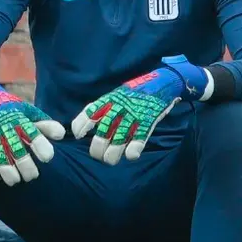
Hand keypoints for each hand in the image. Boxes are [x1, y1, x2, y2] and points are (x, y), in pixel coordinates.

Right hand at [0, 72, 65, 185]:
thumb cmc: (13, 110)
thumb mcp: (30, 112)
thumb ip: (45, 124)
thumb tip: (61, 134)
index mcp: (21, 120)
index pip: (33, 133)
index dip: (41, 146)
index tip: (47, 158)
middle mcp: (6, 128)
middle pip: (16, 150)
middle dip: (26, 166)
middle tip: (32, 175)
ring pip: (0, 158)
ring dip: (8, 173)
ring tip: (15, 180)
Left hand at [72, 55, 211, 164]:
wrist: (162, 81)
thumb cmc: (136, 91)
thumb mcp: (117, 94)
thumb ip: (104, 108)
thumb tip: (88, 124)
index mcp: (109, 100)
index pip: (90, 113)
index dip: (81, 125)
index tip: (78, 135)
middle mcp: (119, 108)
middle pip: (102, 133)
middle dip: (97, 149)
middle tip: (99, 155)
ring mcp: (134, 116)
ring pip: (118, 140)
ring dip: (112, 155)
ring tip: (110, 160)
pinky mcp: (148, 122)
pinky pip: (139, 139)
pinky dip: (133, 150)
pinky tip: (130, 156)